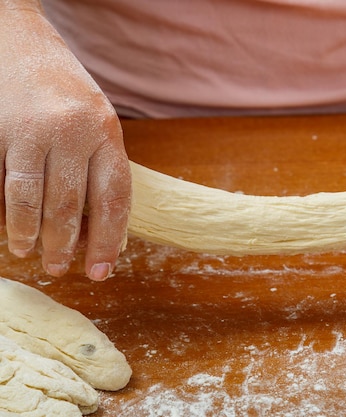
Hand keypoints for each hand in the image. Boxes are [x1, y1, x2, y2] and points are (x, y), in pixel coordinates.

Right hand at [0, 4, 130, 279]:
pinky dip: (3, 208)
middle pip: (71, 204)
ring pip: (31, 197)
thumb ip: (99, 168)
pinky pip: (1, 179)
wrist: (20, 39)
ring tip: (26, 253)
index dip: (107, 240)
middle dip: (65, 244)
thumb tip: (97, 229)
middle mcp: (73, 131)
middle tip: (59, 268)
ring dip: (28, 233)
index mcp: (107, 132)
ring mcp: (33, 129)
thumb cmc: (65, 92)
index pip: (114, 198)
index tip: (100, 272)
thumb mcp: (96, 124)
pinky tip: (6, 226)